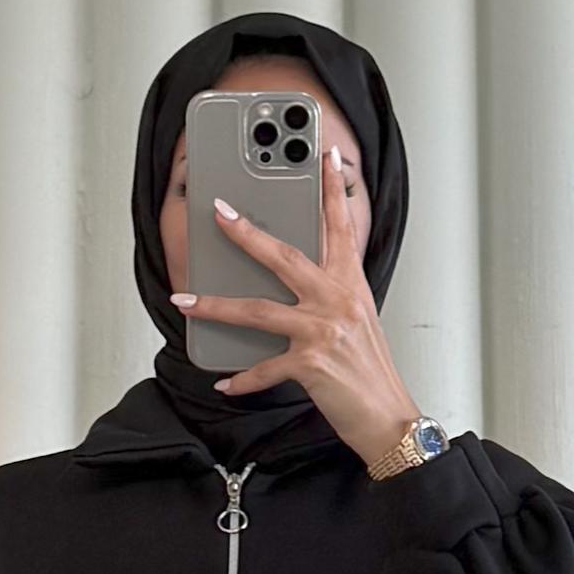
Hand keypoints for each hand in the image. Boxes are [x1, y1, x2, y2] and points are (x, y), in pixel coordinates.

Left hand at [172, 144, 420, 474]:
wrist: (387, 418)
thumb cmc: (371, 373)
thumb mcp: (357, 322)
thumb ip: (329, 297)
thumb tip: (291, 287)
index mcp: (350, 285)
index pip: (341, 227)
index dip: (331, 189)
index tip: (324, 155)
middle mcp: (337, 300)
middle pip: (284, 256)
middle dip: (246, 233)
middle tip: (221, 212)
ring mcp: (323, 330)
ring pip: (257, 309)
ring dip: (215, 306)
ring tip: (185, 300)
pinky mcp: (311, 364)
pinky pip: (264, 367)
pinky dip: (242, 378)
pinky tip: (225, 382)